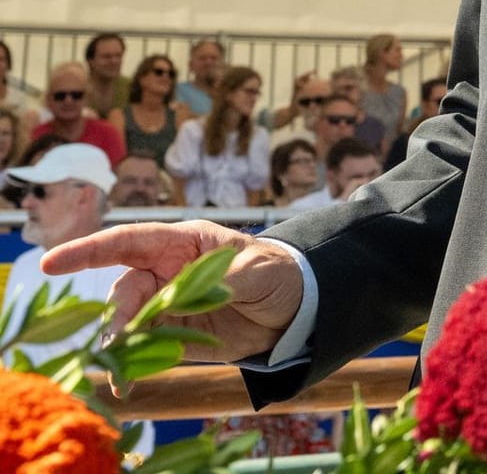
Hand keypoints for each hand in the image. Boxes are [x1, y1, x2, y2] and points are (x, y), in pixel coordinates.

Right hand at [40, 221, 303, 361]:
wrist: (296, 309)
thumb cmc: (278, 273)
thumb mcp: (260, 270)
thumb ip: (227, 278)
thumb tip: (194, 291)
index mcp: (182, 243)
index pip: (127, 242)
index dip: (88, 250)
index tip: (52, 262)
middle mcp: (165, 272)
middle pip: (125, 290)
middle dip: (116, 313)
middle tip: (116, 339)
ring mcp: (166, 304)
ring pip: (128, 322)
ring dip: (120, 343)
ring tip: (118, 366)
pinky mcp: (172, 334)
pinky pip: (144, 347)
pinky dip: (132, 364)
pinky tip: (125, 381)